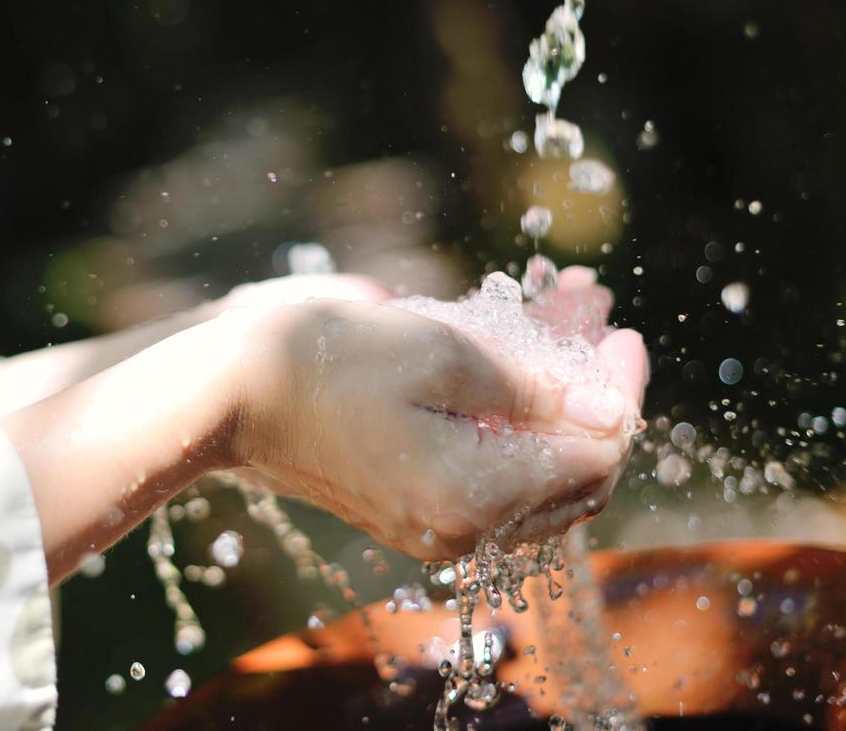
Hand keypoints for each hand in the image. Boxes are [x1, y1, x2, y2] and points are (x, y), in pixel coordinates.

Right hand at [223, 268, 646, 560]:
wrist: (226, 394)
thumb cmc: (327, 362)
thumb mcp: (443, 353)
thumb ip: (536, 387)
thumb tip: (611, 413)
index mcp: (476, 499)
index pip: (593, 458)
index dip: (619, 392)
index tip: (618, 328)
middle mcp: (461, 529)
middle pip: (570, 474)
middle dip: (591, 390)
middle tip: (593, 317)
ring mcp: (432, 522)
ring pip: (530, 468)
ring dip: (554, 395)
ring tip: (560, 316)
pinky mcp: (409, 503)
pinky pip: (486, 467)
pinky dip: (509, 413)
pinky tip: (509, 354)